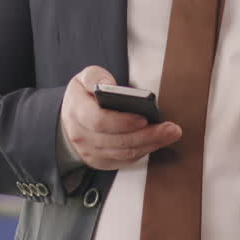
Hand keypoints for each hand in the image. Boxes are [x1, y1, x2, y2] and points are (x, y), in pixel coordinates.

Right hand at [60, 66, 181, 170]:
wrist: (69, 119)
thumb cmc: (82, 96)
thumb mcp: (83, 79)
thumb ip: (95, 77)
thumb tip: (109, 84)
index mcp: (77, 111)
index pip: (99, 121)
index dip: (123, 122)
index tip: (144, 118)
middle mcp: (81, 135)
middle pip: (116, 140)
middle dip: (146, 136)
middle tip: (170, 129)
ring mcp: (90, 151)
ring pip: (123, 152)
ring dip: (150, 144)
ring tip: (170, 134)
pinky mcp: (100, 161)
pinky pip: (125, 160)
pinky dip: (143, 151)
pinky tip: (157, 141)